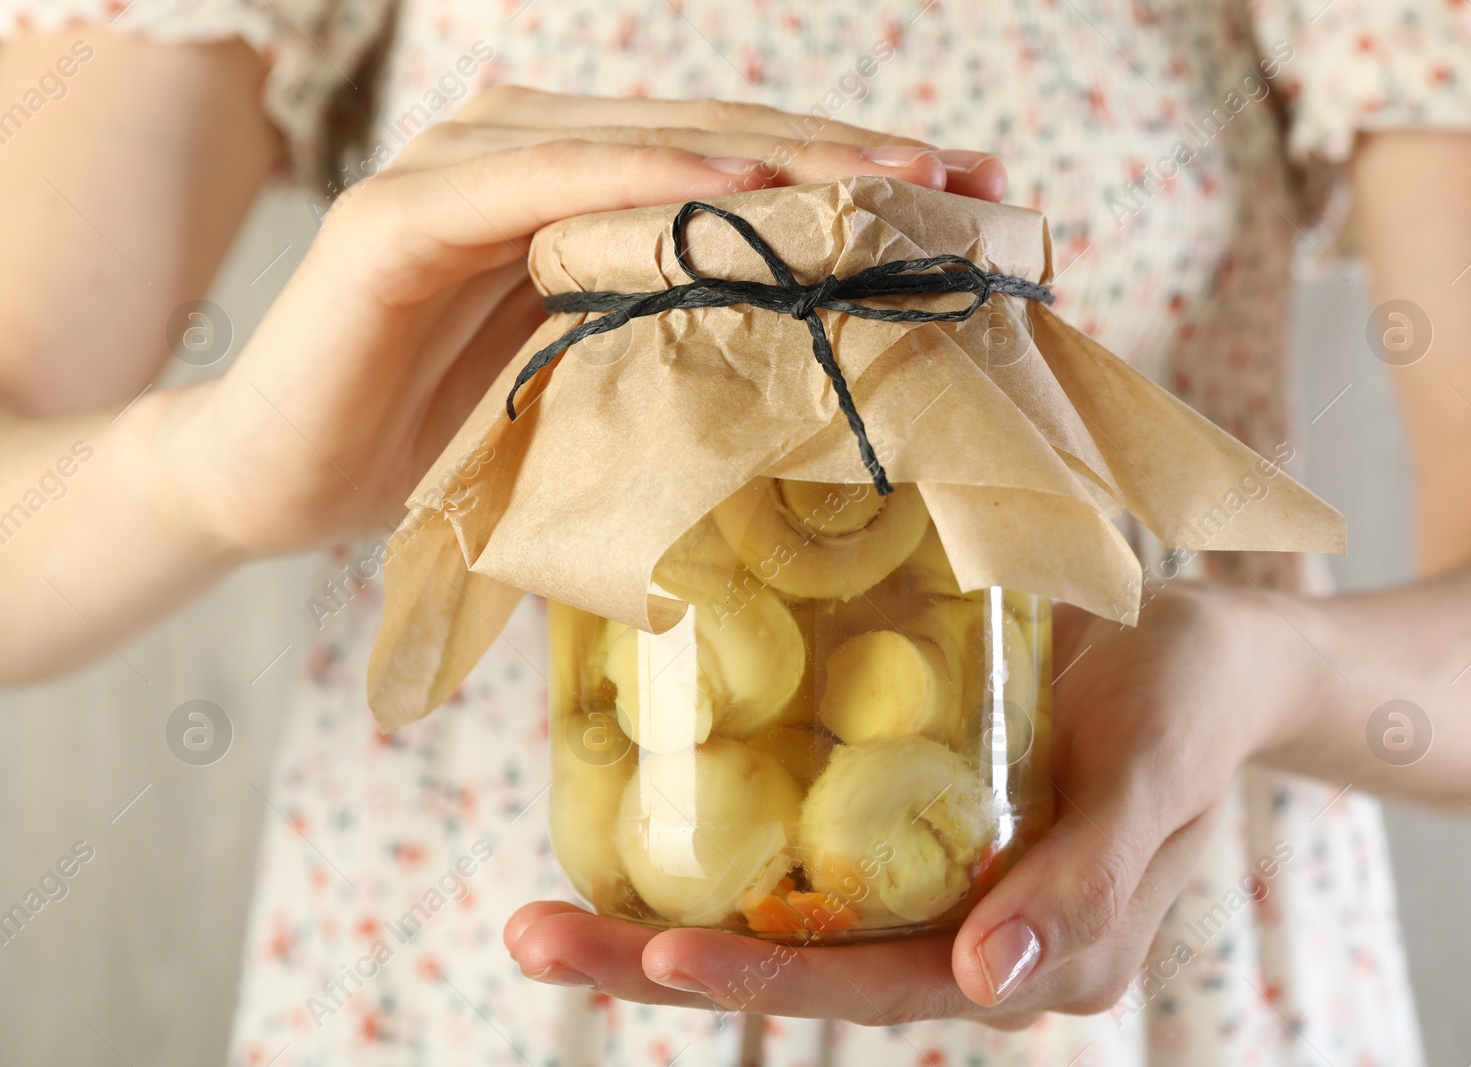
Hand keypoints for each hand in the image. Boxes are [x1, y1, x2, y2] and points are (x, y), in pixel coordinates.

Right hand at [138, 90, 1005, 558]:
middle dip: (848, 154)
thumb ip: (677, 348)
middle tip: (969, 175)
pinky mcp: (397, 219)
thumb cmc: (437, 445)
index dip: (855, 173)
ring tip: (892, 173)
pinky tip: (737, 187)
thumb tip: (830, 372)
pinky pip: (536, 186)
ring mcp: (460, 175)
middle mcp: (525, 156)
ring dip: (773, 156)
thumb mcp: (591, 394)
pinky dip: (639, 178)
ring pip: (641, 143)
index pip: (739, 168)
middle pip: (713, 139)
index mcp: (578, 192)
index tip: (976, 197)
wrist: (271, 482)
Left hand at [504, 584, 1310, 1026]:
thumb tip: (982, 984)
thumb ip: (1086, 884)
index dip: (773, 976)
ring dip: (658, 921)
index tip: (661, 954)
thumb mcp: (1154, 776)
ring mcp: (928, 884)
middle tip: (536, 936)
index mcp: (1036, 952)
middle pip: (803, 967)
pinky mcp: (901, 822)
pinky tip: (617, 839)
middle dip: (664, 964)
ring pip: (782, 921)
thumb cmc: (1191, 701)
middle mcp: (965, 937)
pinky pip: (799, 854)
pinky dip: (710, 855)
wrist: (1205, 650)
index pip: (883, 986)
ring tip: (540, 914)